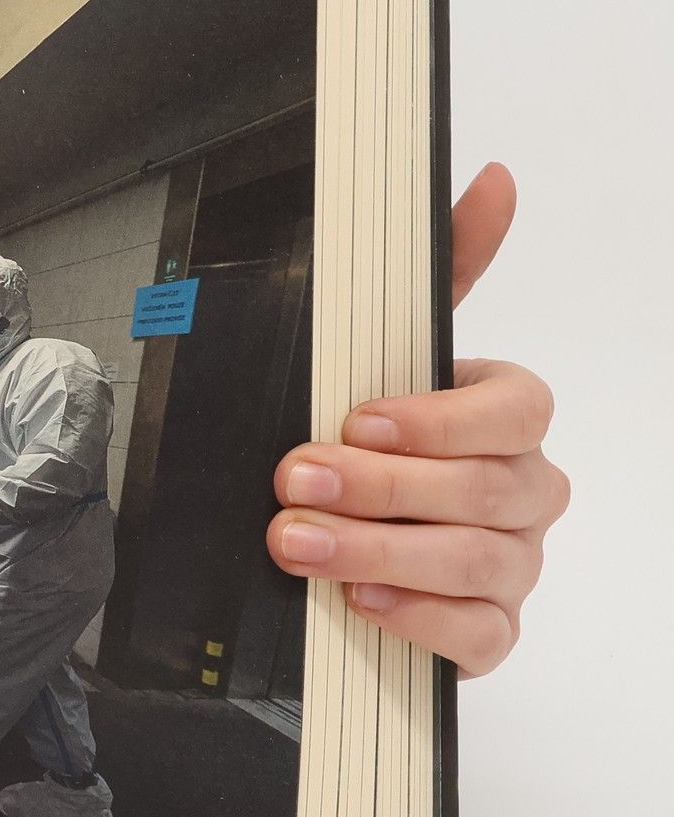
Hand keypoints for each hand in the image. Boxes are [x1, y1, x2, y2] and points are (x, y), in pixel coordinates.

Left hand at [267, 163, 567, 676]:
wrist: (333, 540)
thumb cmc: (368, 440)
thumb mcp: (383, 353)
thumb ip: (442, 270)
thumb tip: (493, 181)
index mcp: (506, 418)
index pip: (517, 410)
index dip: (438, 418)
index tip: (355, 418)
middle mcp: (522, 491)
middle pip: (485, 489)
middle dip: (381, 486)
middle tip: (294, 482)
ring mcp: (512, 565)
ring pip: (477, 561)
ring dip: (379, 551)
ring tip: (298, 545)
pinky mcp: (487, 632)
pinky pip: (479, 635)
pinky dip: (418, 619)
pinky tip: (360, 602)